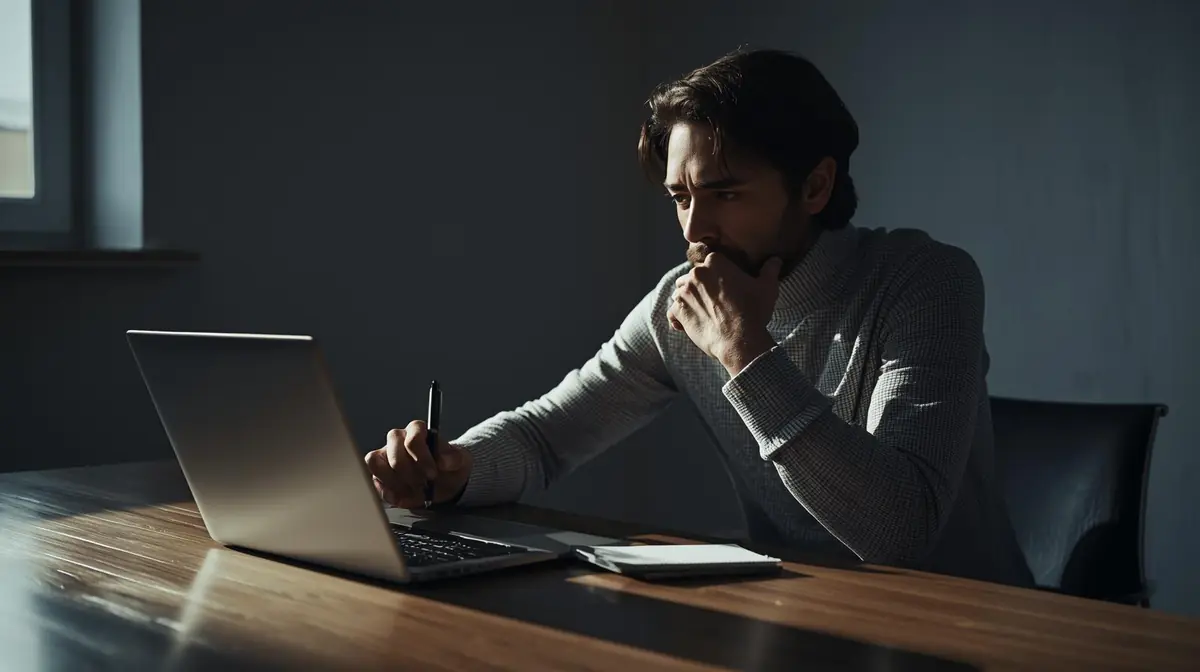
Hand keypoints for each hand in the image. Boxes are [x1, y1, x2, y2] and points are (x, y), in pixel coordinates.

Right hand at [364, 420, 471, 508]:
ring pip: (376, 464)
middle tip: (423, 485)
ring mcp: (385, 456)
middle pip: (393, 453)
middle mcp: (397, 440)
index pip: (412, 438)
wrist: (443, 483)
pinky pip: (374, 481)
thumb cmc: (449, 467)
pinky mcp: (378, 473)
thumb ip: (454, 458)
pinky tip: (404, 496)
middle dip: (409, 474)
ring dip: (396, 482)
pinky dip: (389, 492)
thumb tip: (443, 460)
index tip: (432, 473)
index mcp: (416, 430)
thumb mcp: (459, 461)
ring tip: (413, 490)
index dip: (421, 457)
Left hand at [667, 253, 781, 375]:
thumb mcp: (767, 288)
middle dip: (700, 287)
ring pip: (681, 293)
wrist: (740, 340)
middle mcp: (696, 274)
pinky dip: (677, 318)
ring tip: (702, 314)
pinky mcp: (678, 311)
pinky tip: (686, 325)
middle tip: (714, 303)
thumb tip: (775, 260)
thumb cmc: (754, 312)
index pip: (710, 263)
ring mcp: (685, 293)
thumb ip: (770, 270)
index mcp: (715, 262)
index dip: (716, 276)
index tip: (724, 287)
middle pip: (693, 277)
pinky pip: (672, 312)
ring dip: (688, 301)